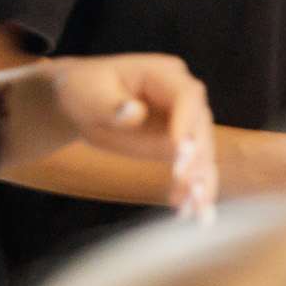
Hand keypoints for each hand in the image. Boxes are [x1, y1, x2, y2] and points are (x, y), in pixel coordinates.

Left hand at [43, 54, 216, 217]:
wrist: (81, 104)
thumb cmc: (83, 90)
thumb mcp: (87, 94)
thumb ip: (110, 105)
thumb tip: (134, 114)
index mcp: (164, 74)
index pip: (187, 95)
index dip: (187, 122)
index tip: (180, 149)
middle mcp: (183, 98)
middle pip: (202, 127)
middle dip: (197, 158)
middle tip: (185, 183)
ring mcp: (185, 123)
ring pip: (204, 154)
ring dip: (202, 183)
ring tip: (197, 210)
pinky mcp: (180, 148)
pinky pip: (192, 170)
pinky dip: (191, 191)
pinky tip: (186, 212)